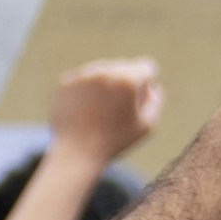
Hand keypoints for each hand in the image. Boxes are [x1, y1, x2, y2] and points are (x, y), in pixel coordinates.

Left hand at [47, 58, 164, 164]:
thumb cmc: (115, 141)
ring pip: (102, 71)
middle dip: (125, 84)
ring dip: (105, 86)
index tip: (137, 103)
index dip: (146, 86)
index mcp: (127, 79)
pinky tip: (85, 112)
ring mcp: (82, 75)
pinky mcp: (65, 82)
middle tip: (118, 110)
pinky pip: (83, 80)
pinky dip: (86, 92)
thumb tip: (150, 86)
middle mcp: (104, 71)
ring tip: (100, 112)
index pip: (147, 67)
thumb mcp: (146, 125)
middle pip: (124, 66)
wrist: (76, 153)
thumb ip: (155, 101)